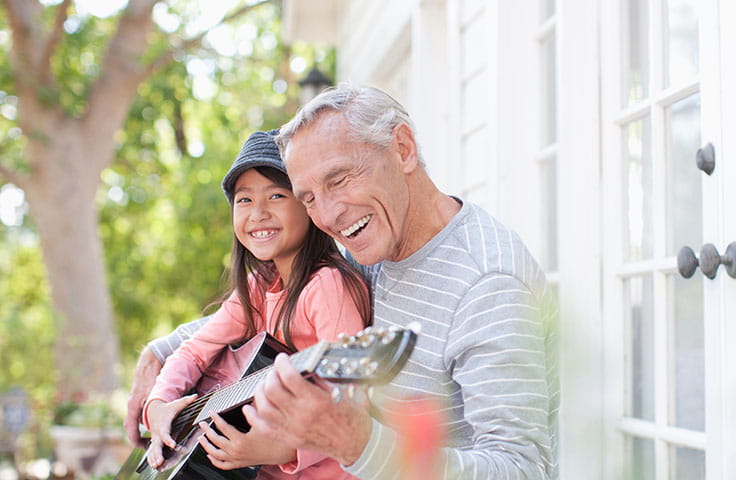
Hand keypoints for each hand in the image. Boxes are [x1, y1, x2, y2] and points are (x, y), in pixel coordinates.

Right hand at [124, 346, 162, 447]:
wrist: (148, 364)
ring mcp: (133, 403)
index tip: (143, 447)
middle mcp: (131, 405)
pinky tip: (152, 425)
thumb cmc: (152, 378)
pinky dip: (142, 422)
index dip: (136, 440)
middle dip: (137, 438)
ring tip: (150, 439)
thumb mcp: (156, 393)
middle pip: (129, 427)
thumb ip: (160, 404)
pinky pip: (136, 415)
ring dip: (139, 430)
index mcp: (134, 406)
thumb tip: (167, 414)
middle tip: (147, 446)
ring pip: (133, 421)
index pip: (130, 429)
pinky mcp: (136, 401)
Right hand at [145, 395, 197, 468]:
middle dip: (157, 453)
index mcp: (163, 426)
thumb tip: (196, 395)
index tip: (173, 445)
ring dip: (154, 458)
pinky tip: (154, 466)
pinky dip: (151, 459)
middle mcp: (157, 434)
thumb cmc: (168, 409)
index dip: (168, 439)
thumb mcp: (176, 404)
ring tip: (156, 466)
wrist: (154, 411)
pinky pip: (151, 452)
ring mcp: (155, 439)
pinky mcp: (154, 442)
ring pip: (153, 450)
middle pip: (157, 445)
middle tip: (160, 462)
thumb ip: (186, 401)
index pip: (165, 434)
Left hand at [197, 412, 295, 469]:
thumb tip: (245, 404)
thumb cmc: (273, 438)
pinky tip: (210, 455)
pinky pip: (222, 465)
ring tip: (201, 438)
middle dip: (207, 431)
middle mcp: (237, 451)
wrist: (280, 453)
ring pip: (216, 455)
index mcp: (241, 440)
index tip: (211, 412)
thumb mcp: (263, 423)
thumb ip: (253, 413)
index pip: (223, 427)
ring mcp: (237, 459)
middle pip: (216, 441)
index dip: (216, 418)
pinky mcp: (239, 464)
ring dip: (206, 446)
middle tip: (202, 423)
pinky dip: (214, 460)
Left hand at [242, 353, 372, 465]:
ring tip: (265, 385)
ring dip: (260, 392)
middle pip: (272, 390)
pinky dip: (253, 417)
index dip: (282, 363)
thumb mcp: (342, 391)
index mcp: (316, 400)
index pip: (289, 376)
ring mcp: (293, 428)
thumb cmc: (352, 419)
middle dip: (270, 375)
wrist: (355, 444)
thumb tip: (306, 366)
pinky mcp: (289, 438)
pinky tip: (250, 408)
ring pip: (264, 408)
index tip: (282, 358)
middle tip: (275, 371)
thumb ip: (322, 378)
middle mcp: (301, 415)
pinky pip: (264, 428)